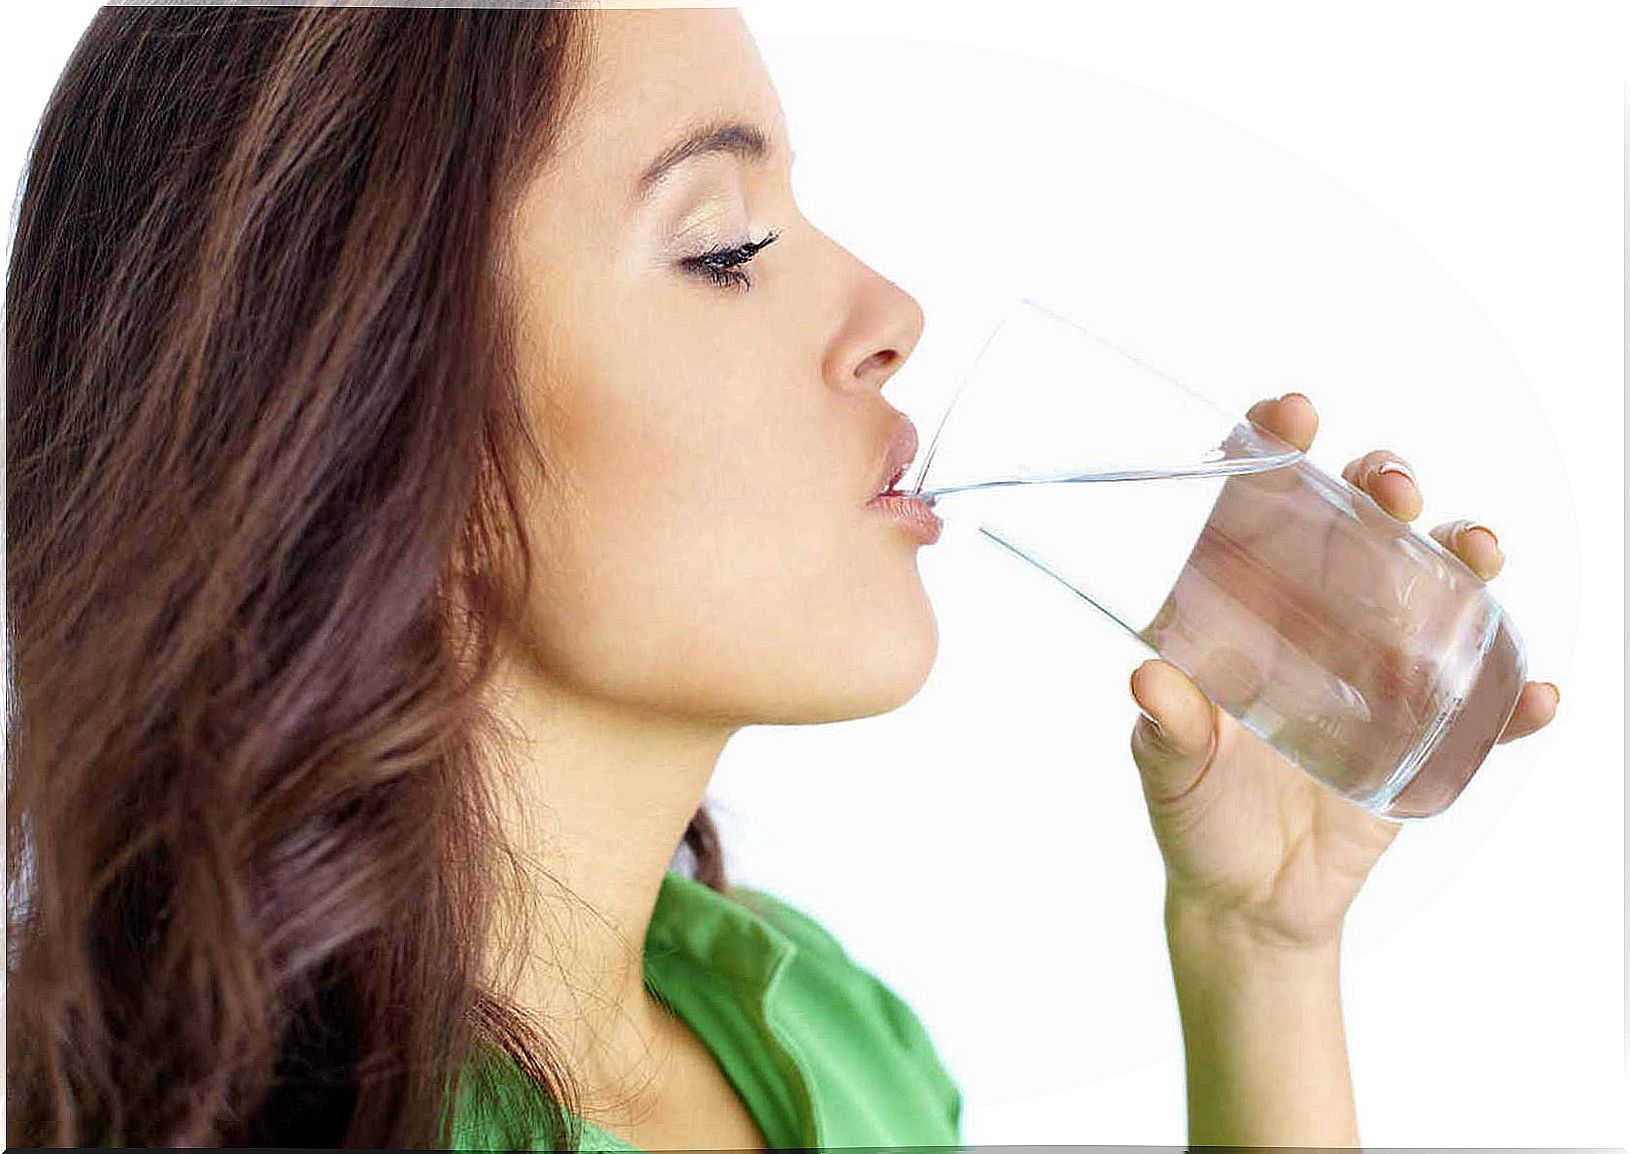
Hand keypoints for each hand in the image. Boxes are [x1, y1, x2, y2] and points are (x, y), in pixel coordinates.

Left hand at [1128, 392, 1560, 949]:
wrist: (1250, 900)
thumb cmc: (1197, 816)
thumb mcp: (1168, 771)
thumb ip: (1165, 729)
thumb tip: (1148, 681)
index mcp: (1247, 610)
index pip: (1263, 510)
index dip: (1277, 450)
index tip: (1291, 412)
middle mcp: (1321, 622)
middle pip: (1364, 527)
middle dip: (1385, 485)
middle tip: (1389, 485)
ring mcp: (1383, 672)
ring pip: (1439, 589)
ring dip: (1465, 558)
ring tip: (1475, 548)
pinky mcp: (1428, 735)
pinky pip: (1487, 708)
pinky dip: (1517, 699)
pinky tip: (1536, 695)